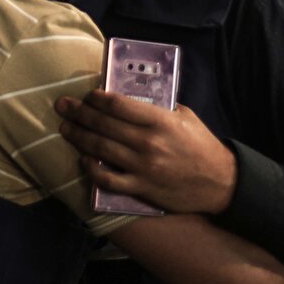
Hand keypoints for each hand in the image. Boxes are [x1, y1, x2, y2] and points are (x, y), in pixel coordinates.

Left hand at [55, 89, 236, 215]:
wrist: (220, 183)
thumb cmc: (202, 146)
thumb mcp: (185, 117)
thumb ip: (159, 107)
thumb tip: (132, 98)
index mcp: (160, 120)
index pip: (118, 105)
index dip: (97, 98)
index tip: (87, 95)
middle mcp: (148, 142)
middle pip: (104, 125)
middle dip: (79, 113)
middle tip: (63, 106)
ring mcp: (143, 167)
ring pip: (101, 150)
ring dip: (79, 137)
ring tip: (66, 128)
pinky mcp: (141, 188)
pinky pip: (108, 179)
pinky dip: (92, 170)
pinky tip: (84, 160)